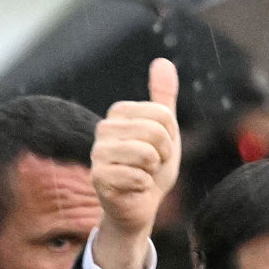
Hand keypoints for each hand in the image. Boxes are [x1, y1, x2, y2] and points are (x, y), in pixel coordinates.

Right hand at [90, 57, 180, 268]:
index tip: (160, 149)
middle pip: (156, 131)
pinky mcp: (98, 177)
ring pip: (146, 153)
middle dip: (164, 154)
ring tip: (144, 175)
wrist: (140, 206)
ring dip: (154, 171)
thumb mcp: (165, 131)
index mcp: (119, 113)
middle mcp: (104, 129)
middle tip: (153, 165)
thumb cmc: (152, 168)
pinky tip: (134, 189)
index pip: (162, 114)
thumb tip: (163, 61)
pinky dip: (143, 187)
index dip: (170, 136)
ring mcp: (98, 153)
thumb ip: (163, 98)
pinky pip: (137, 176)